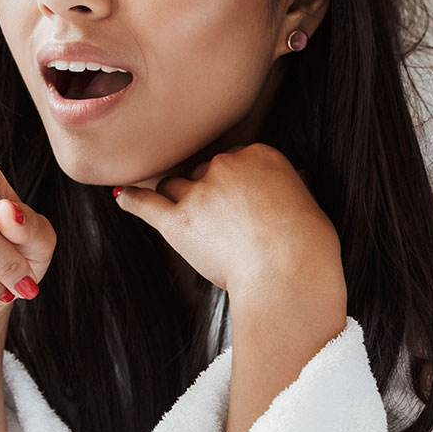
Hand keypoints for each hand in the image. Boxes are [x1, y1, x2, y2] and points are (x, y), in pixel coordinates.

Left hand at [113, 144, 344, 306]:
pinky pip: (145, 204)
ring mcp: (199, 193)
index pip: (234, 161)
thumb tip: (296, 179)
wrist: (290, 276)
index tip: (240, 202)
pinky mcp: (178, 222)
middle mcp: (225, 166)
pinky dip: (133, 201)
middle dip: (208, 193)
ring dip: (178, 199)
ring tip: (191, 221)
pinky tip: (123, 198)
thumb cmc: (308, 247)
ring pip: (175, 186)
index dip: (234, 184)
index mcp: (259, 155)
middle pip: (202, 170)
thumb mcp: (309, 203)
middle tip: (222, 222)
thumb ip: (292, 187)